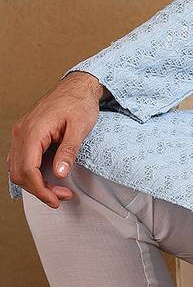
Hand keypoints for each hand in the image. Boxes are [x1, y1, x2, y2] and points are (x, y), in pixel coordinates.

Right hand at [8, 72, 105, 208]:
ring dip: (35, 183)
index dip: (40, 190)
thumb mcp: (80, 127)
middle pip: (19, 173)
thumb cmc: (80, 103)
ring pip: (18, 168)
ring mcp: (21, 133)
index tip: (56, 200)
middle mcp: (21, 133)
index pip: (27, 170)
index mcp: (32, 131)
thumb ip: (68, 150)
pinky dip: (33, 173)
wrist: (78, 85)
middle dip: (39, 190)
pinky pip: (22, 160)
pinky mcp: (26, 134)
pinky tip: (49, 177)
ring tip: (58, 190)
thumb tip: (59, 174)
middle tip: (62, 196)